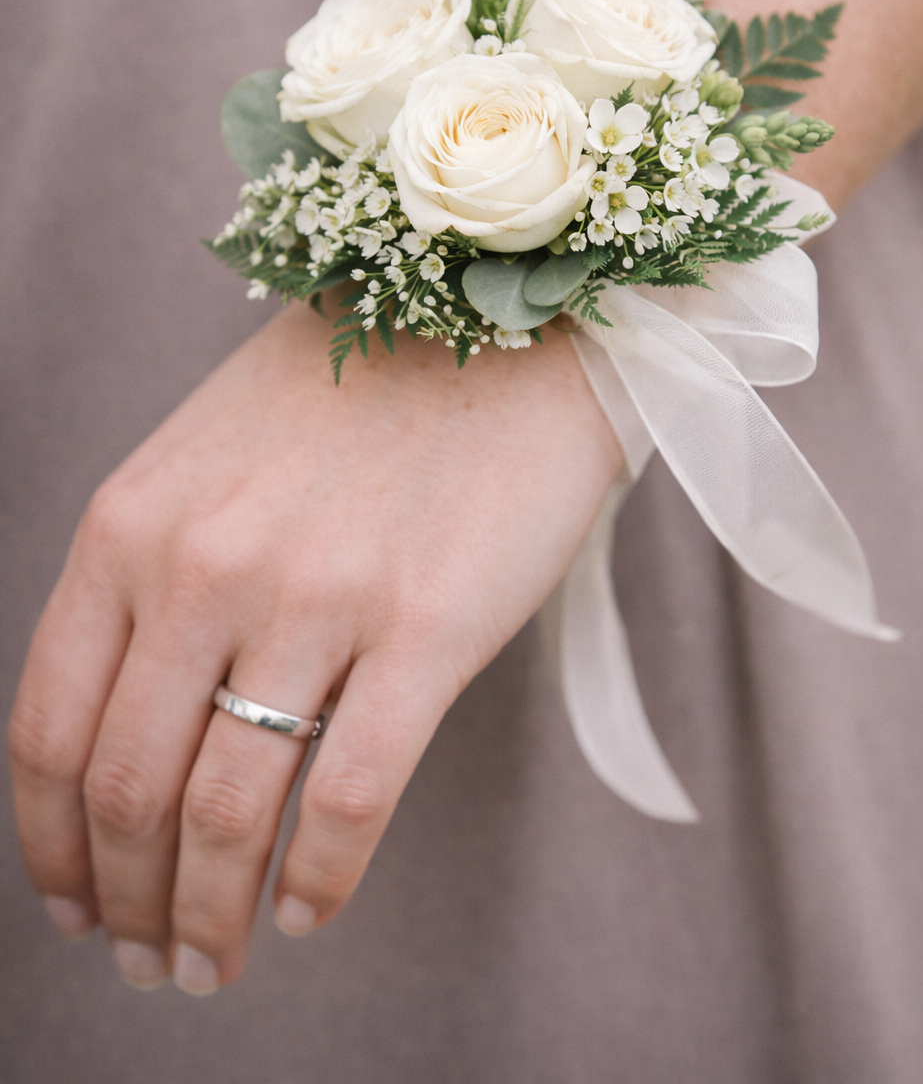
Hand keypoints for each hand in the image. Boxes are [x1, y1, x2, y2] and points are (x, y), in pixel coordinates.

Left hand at [8, 302, 622, 993]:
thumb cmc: (353, 400)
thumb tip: (124, 744)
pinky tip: (309, 912)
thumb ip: (150, 583)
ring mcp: (318, 593)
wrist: (503, 332)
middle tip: (152, 961)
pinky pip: (350, 796)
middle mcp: (208, 563)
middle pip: (131, 792)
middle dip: (130, 907)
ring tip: (216, 961)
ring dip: (211, 918)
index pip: (49, 729)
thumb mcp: (206, 466)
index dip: (51, 846)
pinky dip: (319, 881)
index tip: (74, 907)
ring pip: (230, 814)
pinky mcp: (429, 623)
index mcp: (133, 524)